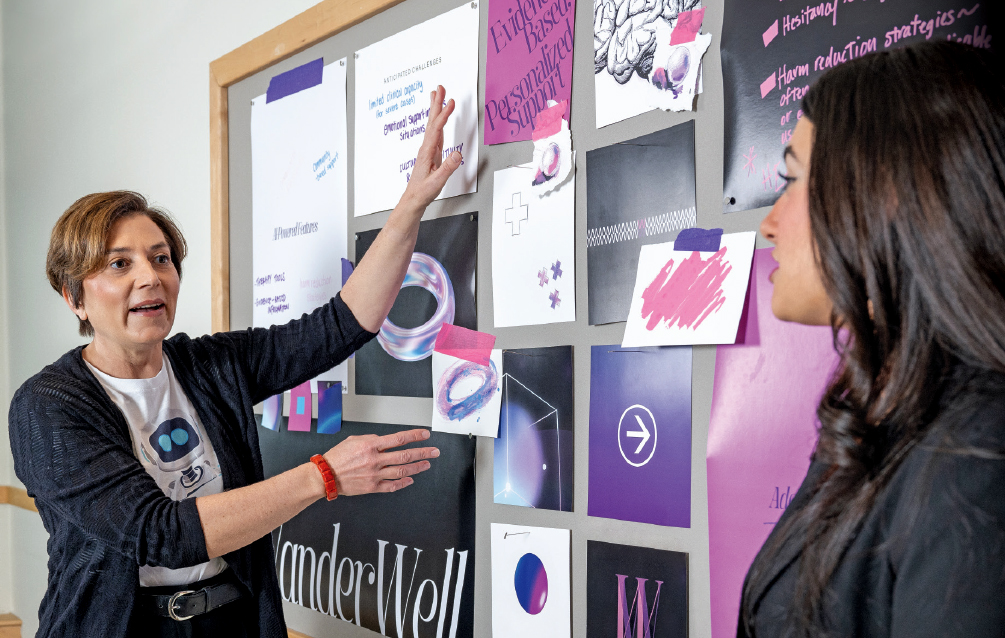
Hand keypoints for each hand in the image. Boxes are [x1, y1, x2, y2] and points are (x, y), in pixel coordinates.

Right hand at [322, 428, 438, 494]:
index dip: (414, 436)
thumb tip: (387, 442)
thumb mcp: (354, 440)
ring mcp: (375, 474)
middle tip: (434, 451)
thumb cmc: (338, 457)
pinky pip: (392, 486)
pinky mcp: (372, 487)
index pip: (398, 439)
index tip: (425, 434)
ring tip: (427, 464)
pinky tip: (411, 480)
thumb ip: (372, 439)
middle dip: (423, 453)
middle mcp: (375, 460)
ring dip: (417, 467)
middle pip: (405, 455)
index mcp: (371, 445)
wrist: (325, 476)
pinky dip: (403, 483)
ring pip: (402, 471)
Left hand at [400, 85, 462, 210]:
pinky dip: (438, 121)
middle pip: (432, 121)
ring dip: (436, 109)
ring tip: (437, 96)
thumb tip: (457, 153)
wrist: (413, 199)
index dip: (444, 114)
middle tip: (440, 88)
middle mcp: (426, 147)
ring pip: (433, 124)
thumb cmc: (423, 191)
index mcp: (427, 152)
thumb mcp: (437, 181)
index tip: (451, 102)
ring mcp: (428, 149)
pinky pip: (435, 132)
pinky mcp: (430, 153)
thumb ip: (447, 167)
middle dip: (437, 104)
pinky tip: (439, 118)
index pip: (437, 129)